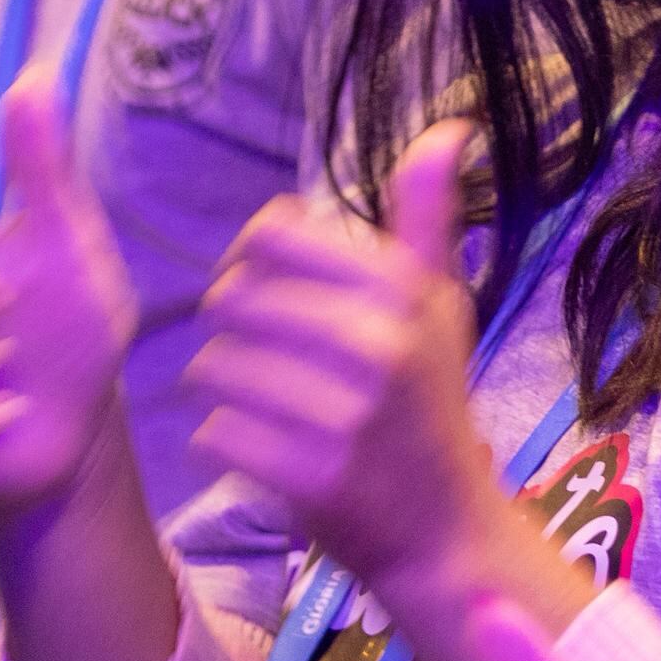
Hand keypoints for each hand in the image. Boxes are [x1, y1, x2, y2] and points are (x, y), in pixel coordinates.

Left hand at [185, 121, 484, 589]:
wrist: (445, 533)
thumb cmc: (431, 406)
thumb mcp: (440, 305)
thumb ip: (426, 217)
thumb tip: (447, 127)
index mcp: (402, 290)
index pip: (268, 235)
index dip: (251, 259)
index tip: (272, 292)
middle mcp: (377, 345)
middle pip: (229, 299)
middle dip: (232, 330)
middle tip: (266, 360)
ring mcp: (344, 415)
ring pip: (212, 368)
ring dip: (222, 389)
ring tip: (265, 405)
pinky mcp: (310, 477)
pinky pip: (215, 434)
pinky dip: (224, 443)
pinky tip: (263, 450)